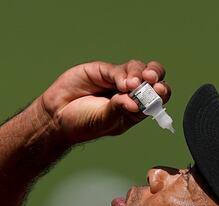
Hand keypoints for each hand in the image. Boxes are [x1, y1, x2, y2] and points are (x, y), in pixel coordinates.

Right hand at [38, 60, 170, 144]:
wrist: (57, 116)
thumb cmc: (82, 124)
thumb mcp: (104, 122)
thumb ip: (119, 110)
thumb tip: (136, 102)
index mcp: (136, 110)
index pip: (156, 98)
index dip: (161, 92)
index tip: (160, 91)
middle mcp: (130, 93)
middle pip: (152, 78)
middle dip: (155, 76)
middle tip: (153, 80)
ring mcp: (117, 80)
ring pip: (137, 69)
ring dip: (139, 74)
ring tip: (132, 85)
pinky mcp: (103, 71)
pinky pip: (118, 69)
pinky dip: (122, 74)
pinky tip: (122, 83)